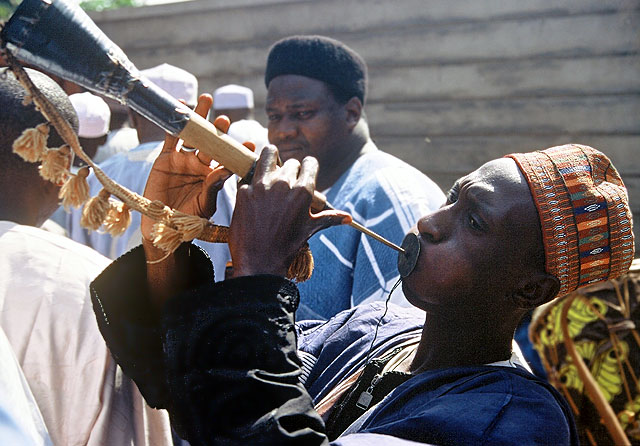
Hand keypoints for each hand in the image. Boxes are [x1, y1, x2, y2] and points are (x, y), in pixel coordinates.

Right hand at [141, 93, 233, 241]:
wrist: (162, 225)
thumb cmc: (188, 218)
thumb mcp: (205, 204)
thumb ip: (214, 186)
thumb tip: (226, 170)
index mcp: (215, 176)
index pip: (230, 160)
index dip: (239, 152)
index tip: (250, 145)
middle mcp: (202, 164)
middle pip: (212, 142)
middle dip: (218, 129)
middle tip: (225, 120)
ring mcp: (184, 159)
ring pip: (193, 135)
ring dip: (200, 117)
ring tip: (206, 100)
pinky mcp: (166, 157)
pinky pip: (171, 137)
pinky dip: (175, 122)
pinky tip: (181, 105)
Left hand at [229, 147, 350, 277]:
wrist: (260, 262)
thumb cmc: (287, 246)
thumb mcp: (310, 229)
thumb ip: (329, 218)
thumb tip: (349, 218)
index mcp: (303, 190)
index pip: (310, 162)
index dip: (308, 168)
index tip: (304, 174)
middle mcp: (284, 183)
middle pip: (291, 162)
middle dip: (290, 170)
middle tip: (286, 183)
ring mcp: (262, 185)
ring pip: (268, 154)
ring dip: (270, 161)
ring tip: (269, 173)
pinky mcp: (244, 190)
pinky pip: (248, 175)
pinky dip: (251, 181)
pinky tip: (253, 192)